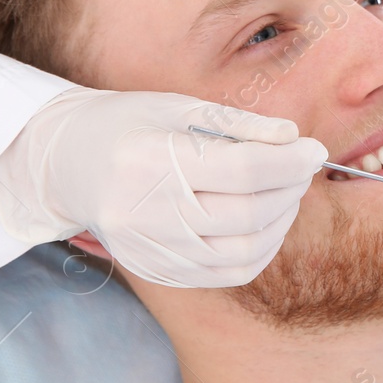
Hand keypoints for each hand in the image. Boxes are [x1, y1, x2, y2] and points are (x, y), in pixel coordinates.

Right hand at [0, 88, 326, 287]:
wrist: (67, 164)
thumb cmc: (129, 126)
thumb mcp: (180, 108)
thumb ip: (241, 126)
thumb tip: (295, 140)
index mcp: (151, 161)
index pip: (243, 170)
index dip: (291, 161)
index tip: (315, 149)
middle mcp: (147, 212)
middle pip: (248, 213)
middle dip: (291, 189)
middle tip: (302, 168)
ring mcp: (149, 249)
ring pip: (244, 252)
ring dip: (281, 222)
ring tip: (285, 193)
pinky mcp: (156, 270)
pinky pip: (226, 274)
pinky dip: (260, 250)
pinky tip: (265, 223)